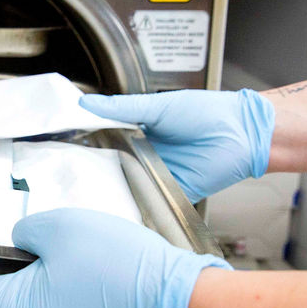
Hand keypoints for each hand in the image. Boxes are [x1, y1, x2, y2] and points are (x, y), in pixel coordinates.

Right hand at [79, 88, 274, 202]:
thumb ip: (121, 108)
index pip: (107, 140)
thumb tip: (87, 102)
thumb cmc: (207, 113)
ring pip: (129, 186)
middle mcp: (147, 155)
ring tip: (89, 193)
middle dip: (97, 172)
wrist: (242, 133)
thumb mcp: (157, 108)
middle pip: (115, 166)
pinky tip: (120, 205)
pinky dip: (139, 204)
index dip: (88, 145)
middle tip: (70, 175)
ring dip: (115, 190)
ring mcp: (158, 175)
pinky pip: (151, 201)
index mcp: (141, 132)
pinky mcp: (172, 192)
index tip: (64, 147)